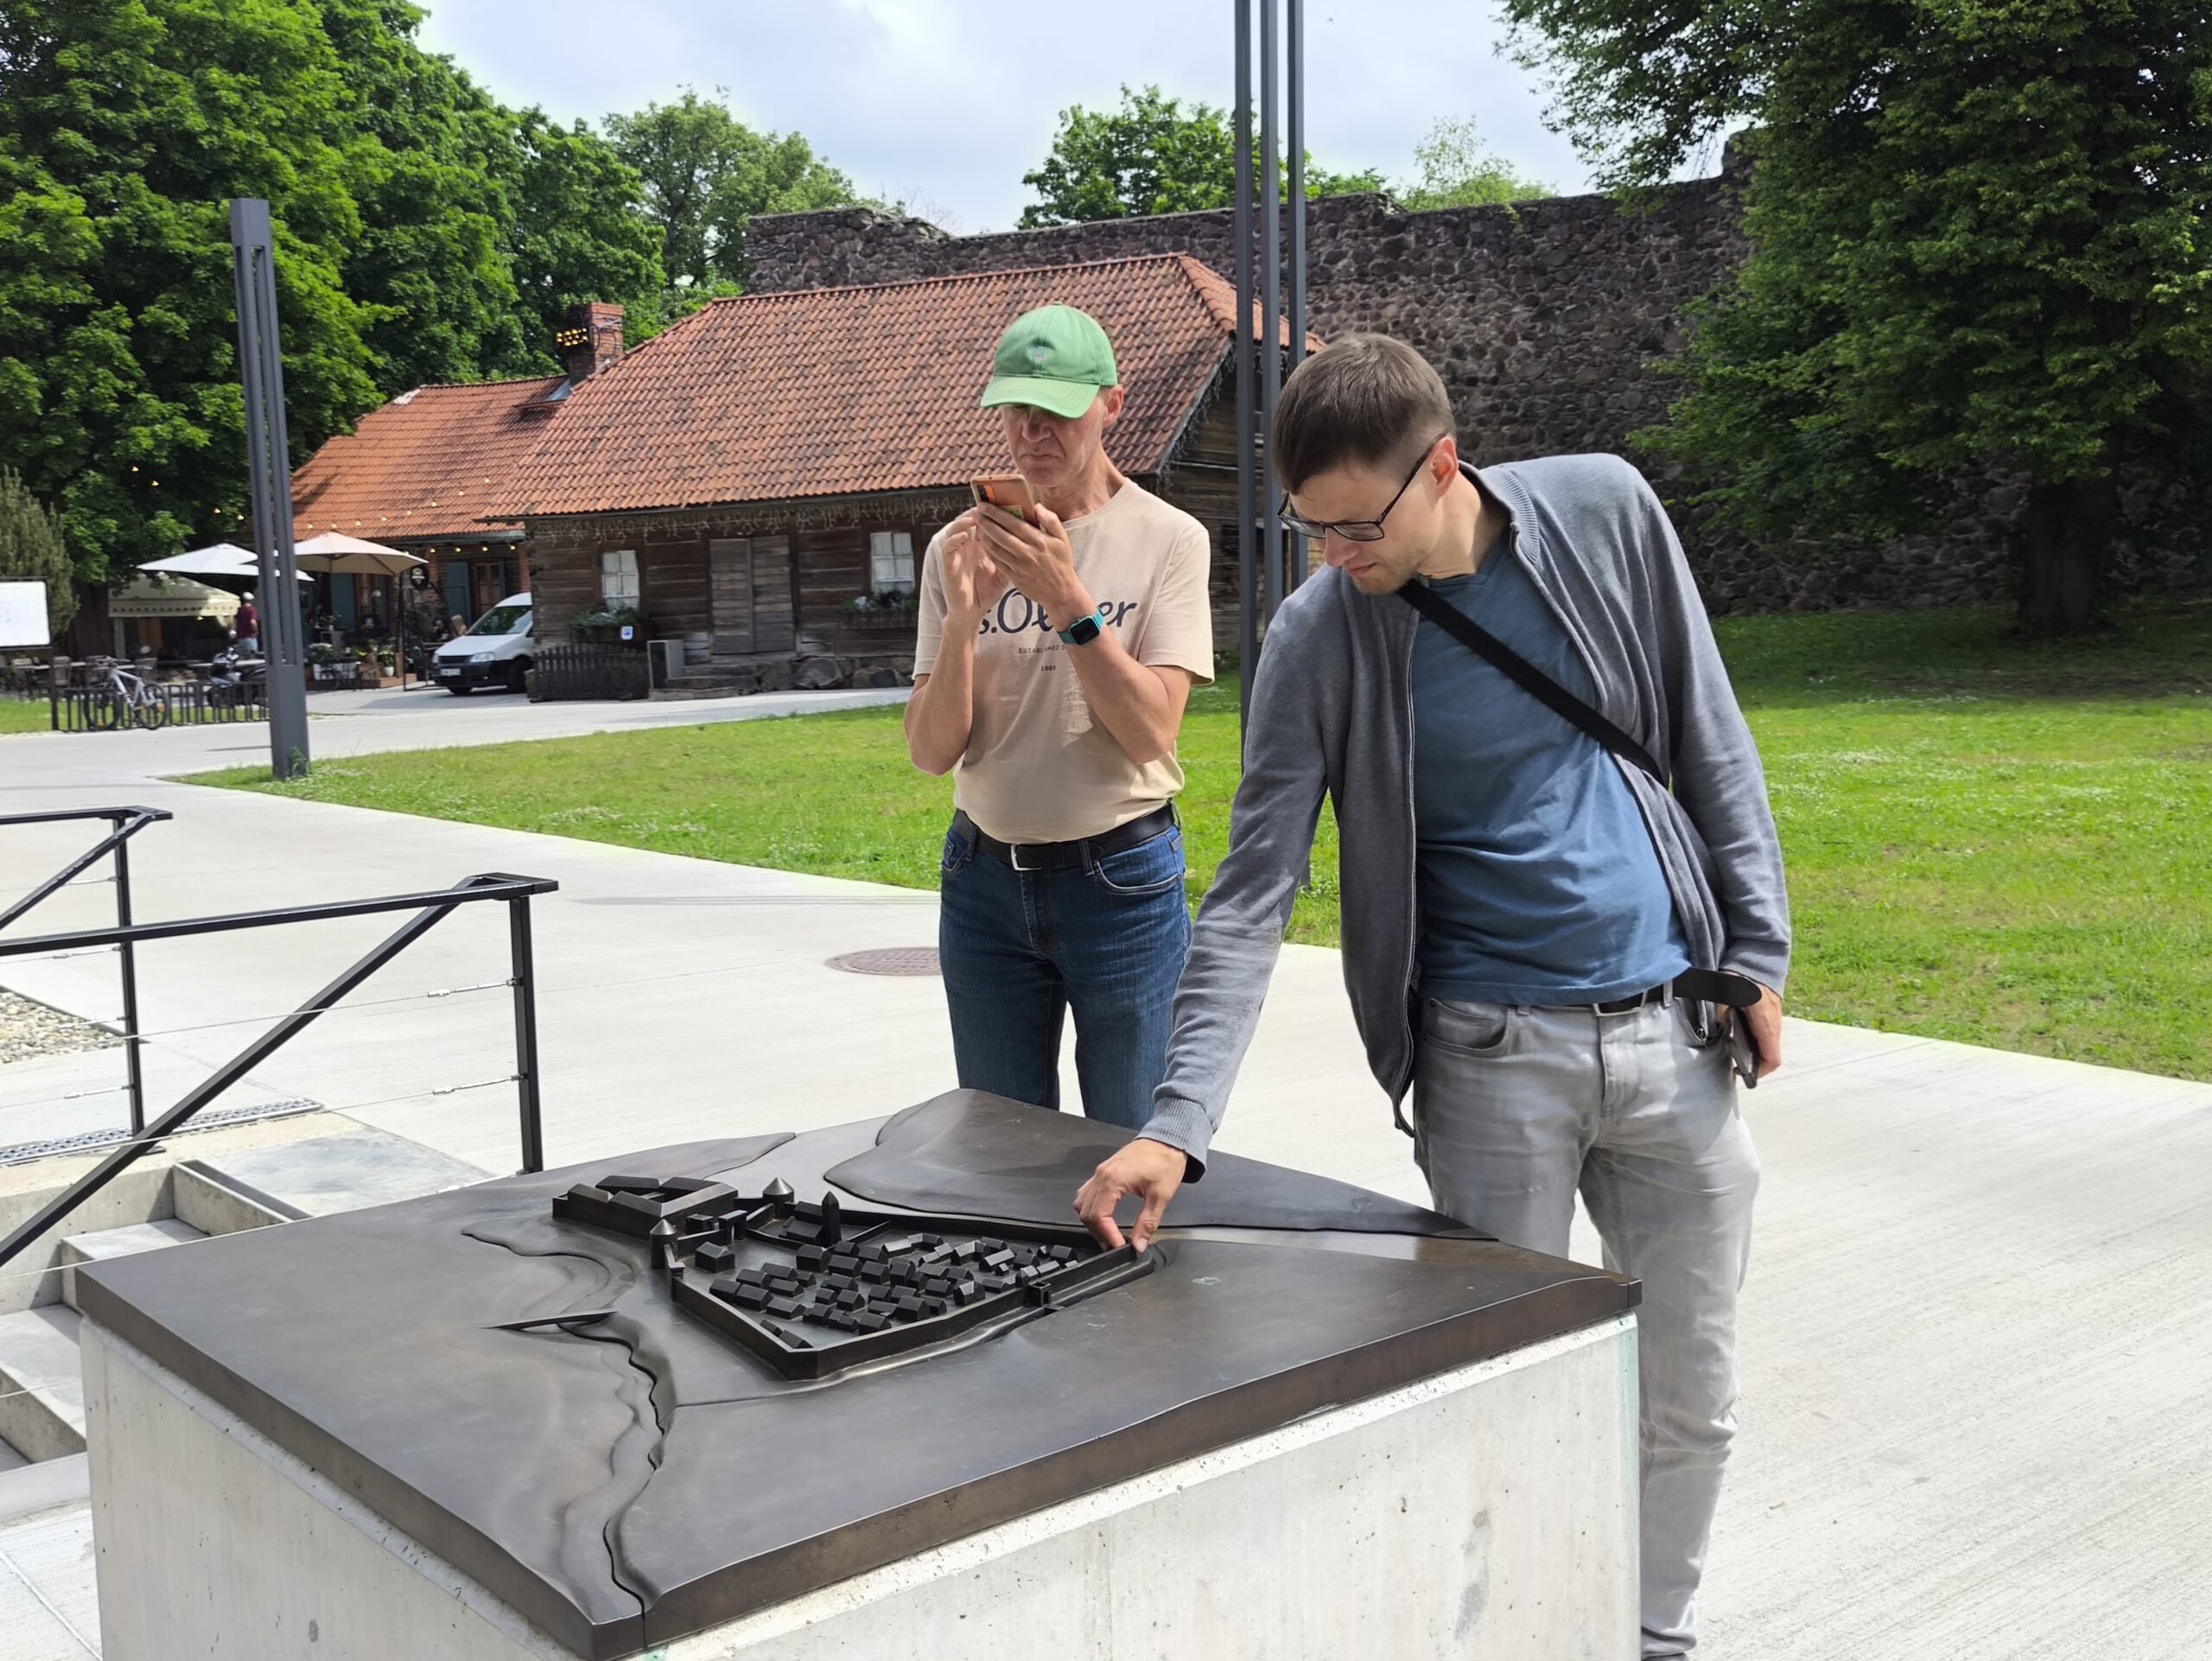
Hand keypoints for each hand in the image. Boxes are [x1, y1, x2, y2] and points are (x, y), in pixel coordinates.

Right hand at [940, 512, 1001, 628]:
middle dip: (977, 512)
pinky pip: (948, 547)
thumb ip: (1010, 557)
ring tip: (975, 516)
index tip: (1000, 505)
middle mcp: (967, 546)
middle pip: (969, 521)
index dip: (990, 514)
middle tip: (986, 504)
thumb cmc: (987, 592)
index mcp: (979, 546)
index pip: (983, 523)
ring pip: (955, 529)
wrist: (972, 612)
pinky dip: (955, 538)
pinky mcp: (948, 564)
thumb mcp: (1004, 572)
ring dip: (964, 521)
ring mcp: (957, 554)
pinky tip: (965, 535)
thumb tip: (1028, 543)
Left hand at [973, 503, 1085, 629]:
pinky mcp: (1013, 576)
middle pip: (1000, 534)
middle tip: (976, 512)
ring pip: (995, 548)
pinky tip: (984, 543)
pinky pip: (996, 561)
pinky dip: (988, 550)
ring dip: (983, 536)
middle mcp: (1027, 553)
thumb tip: (1037, 506)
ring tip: (977, 526)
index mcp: (1039, 541)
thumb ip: (1051, 520)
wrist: (1061, 592)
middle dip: (985, 522)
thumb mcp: (1063, 539)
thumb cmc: (1062, 563)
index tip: (984, 505)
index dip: (996, 513)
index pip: (1013, 523)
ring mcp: (1019, 566)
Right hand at [1074, 1137, 1186, 1252]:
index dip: (1107, 1236)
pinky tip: (1104, 1215)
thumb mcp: (1161, 1196)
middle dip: (1099, 1232)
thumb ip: (1147, 1223)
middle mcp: (1101, 1175)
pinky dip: (1091, 1207)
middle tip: (1114, 1244)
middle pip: (1086, 1212)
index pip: (1098, 1216)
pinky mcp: (1103, 1171)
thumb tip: (1139, 1245)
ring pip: (1082, 1203)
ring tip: (1108, 1233)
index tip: (1119, 1247)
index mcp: (1113, 1180)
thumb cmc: (1165, 1162)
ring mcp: (1100, 1172)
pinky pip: (1087, 1192)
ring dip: (1092, 1221)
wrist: (1168, 1138)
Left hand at [1720, 982, 1784, 1079]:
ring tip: (1739, 1051)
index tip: (1742, 1072)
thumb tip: (1721, 1027)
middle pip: (1772, 1054)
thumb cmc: (1741, 975)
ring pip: (1771, 1044)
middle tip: (1737, 1064)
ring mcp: (1777, 1017)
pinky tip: (1744, 1037)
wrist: (1757, 956)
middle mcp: (1775, 1022)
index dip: (1759, 1071)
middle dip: (1757, 1064)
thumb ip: (1722, 1014)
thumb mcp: (1725, 995)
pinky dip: (1760, 1041)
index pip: (1771, 1058)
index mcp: (1764, 1022)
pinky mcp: (1773, 1011)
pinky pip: (1769, 1033)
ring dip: (1758, 1052)